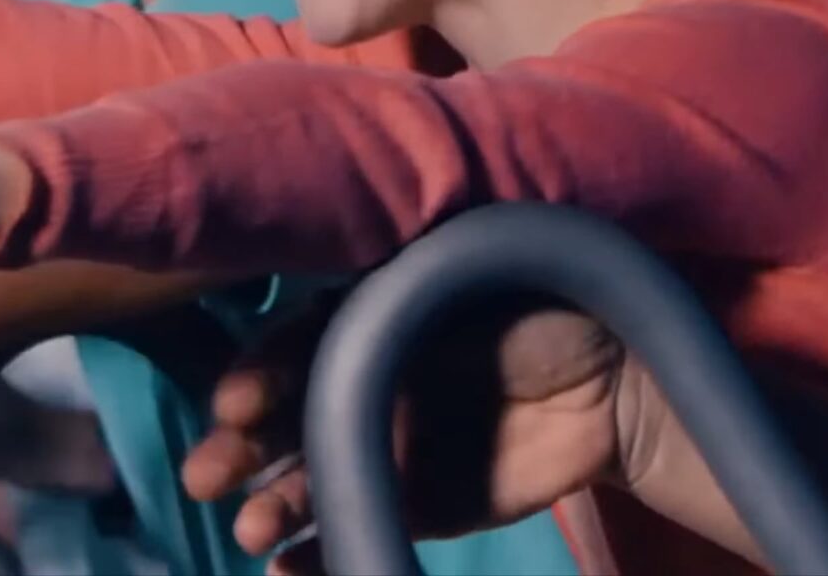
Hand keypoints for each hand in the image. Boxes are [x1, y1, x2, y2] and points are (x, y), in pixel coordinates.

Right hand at [183, 302, 631, 573]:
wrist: (620, 376)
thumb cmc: (539, 303)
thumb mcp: (462, 280)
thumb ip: (397, 299)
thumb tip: (324, 311)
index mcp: (364, 320)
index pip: (292, 348)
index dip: (260, 373)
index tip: (238, 401)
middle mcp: (363, 384)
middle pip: (282, 420)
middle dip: (238, 449)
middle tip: (207, 475)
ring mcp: (390, 447)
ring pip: (309, 481)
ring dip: (271, 506)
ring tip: (251, 530)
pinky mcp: (422, 503)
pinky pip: (358, 526)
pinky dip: (316, 553)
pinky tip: (284, 569)